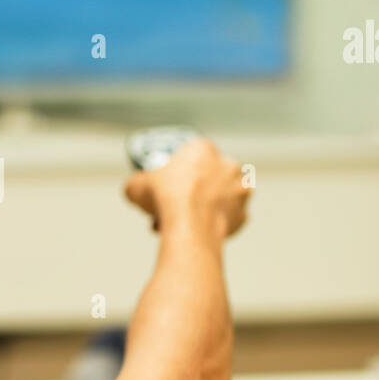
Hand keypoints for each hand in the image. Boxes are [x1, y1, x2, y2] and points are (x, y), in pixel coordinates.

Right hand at [124, 137, 251, 240]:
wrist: (189, 226)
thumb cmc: (164, 199)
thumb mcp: (136, 186)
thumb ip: (137, 183)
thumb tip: (134, 188)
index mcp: (203, 148)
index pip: (190, 154)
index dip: (177, 169)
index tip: (167, 182)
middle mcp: (228, 164)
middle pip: (208, 174)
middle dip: (195, 188)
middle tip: (175, 203)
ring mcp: (239, 190)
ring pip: (221, 196)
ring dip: (207, 205)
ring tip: (185, 221)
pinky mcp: (243, 214)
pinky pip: (229, 218)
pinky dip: (216, 224)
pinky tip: (200, 230)